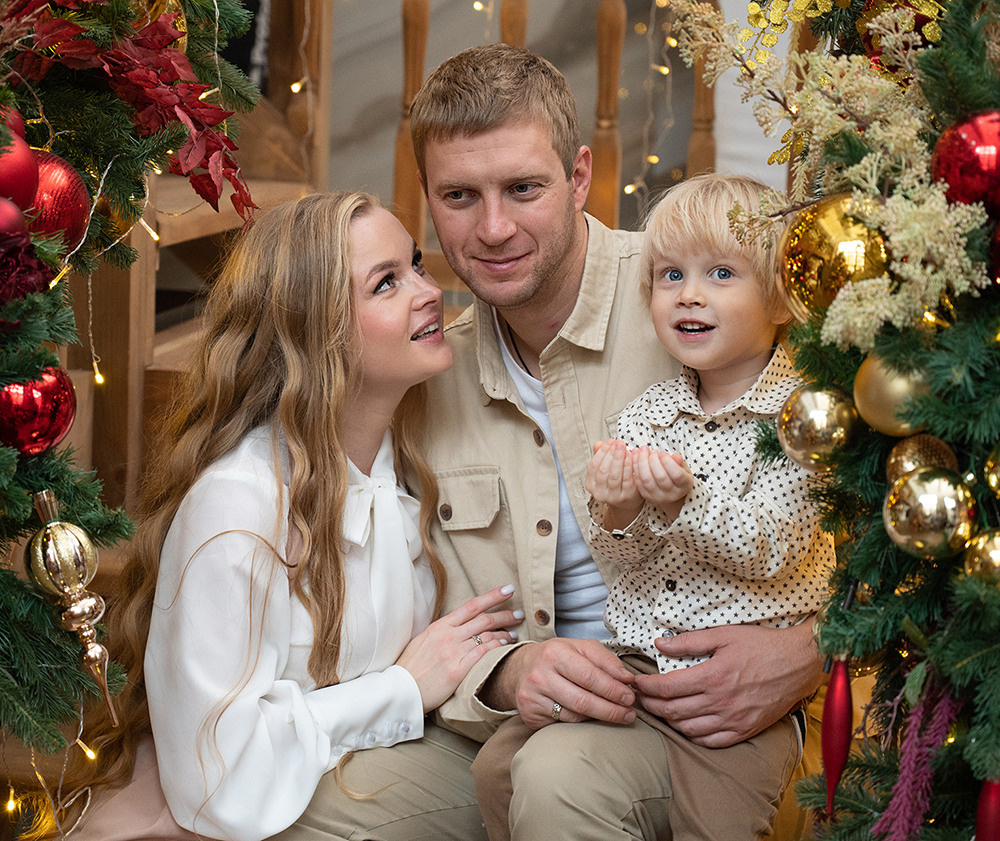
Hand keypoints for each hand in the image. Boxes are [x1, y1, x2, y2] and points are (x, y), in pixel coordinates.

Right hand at [397, 585, 521, 712]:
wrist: (400, 689)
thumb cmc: (411, 666)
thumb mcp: (424, 640)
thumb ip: (442, 631)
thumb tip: (459, 625)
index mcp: (440, 625)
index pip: (471, 605)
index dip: (492, 596)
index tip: (508, 590)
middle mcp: (448, 635)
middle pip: (484, 619)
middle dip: (505, 614)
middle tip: (519, 613)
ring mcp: (453, 652)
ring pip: (486, 636)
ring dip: (504, 633)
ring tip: (514, 633)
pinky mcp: (458, 670)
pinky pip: (483, 654)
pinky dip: (496, 647)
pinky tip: (505, 646)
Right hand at [483, 638, 636, 729]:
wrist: (520, 669)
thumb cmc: (557, 657)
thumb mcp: (580, 648)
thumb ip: (606, 660)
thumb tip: (627, 678)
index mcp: (555, 653)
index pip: (590, 676)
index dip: (613, 689)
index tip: (630, 697)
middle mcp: (540, 675)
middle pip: (583, 700)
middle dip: (611, 709)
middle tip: (630, 713)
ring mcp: (533, 697)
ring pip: (574, 715)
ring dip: (599, 718)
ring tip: (617, 715)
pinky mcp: (530, 715)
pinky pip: (563, 724)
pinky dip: (581, 722)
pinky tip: (591, 717)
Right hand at [586, 439, 641, 529]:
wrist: (629, 499)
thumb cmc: (617, 481)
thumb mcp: (607, 468)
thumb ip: (602, 455)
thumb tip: (598, 444)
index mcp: (591, 485)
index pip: (593, 466)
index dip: (602, 452)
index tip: (609, 441)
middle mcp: (599, 493)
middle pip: (603, 471)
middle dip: (611, 454)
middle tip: (619, 442)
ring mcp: (613, 497)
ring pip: (614, 476)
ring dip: (620, 459)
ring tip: (625, 448)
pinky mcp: (627, 497)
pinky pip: (627, 480)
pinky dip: (629, 467)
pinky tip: (632, 457)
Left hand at [632, 447, 691, 521]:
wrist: (669, 492)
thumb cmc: (676, 475)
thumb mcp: (682, 468)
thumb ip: (679, 462)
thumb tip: (675, 456)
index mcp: (684, 486)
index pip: (677, 475)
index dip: (668, 462)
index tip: (663, 453)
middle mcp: (671, 495)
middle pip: (660, 477)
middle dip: (654, 460)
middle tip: (653, 451)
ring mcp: (657, 497)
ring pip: (646, 479)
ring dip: (642, 462)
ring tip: (643, 450)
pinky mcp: (646, 495)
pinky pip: (638, 481)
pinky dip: (635, 466)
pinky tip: (636, 455)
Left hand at [633, 622, 821, 747]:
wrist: (799, 662)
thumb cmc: (762, 645)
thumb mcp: (724, 634)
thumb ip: (689, 641)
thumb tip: (660, 643)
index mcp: (713, 676)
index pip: (666, 688)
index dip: (646, 687)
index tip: (637, 683)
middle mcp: (721, 702)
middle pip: (673, 711)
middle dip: (650, 706)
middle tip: (640, 699)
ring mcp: (733, 719)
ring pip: (688, 729)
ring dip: (669, 722)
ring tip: (660, 710)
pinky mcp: (745, 730)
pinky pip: (711, 741)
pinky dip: (693, 736)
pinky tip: (686, 726)